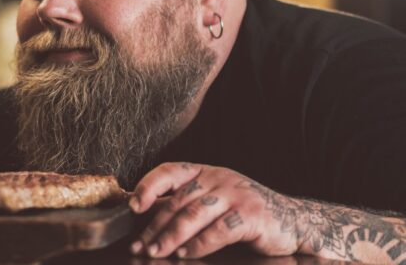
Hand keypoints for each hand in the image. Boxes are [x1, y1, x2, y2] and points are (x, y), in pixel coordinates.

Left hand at [128, 162, 299, 258]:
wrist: (293, 220)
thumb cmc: (244, 212)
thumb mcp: (212, 199)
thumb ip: (183, 204)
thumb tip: (143, 215)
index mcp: (204, 172)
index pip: (169, 172)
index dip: (148, 187)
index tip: (133, 207)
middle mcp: (218, 178)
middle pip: (177, 201)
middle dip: (154, 226)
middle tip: (140, 245)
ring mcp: (235, 195)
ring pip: (193, 215)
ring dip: (171, 237)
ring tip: (157, 252)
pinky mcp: (251, 215)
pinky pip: (218, 231)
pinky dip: (199, 245)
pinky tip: (186, 254)